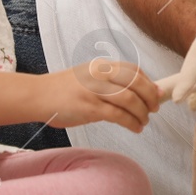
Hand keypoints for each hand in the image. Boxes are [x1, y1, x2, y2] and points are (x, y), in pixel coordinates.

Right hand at [41, 60, 161, 132]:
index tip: (157, 93)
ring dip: (142, 113)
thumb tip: (139, 93)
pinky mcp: (89, 108)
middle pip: (136, 83)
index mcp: (101, 66)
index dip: (149, 82)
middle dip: (150, 97)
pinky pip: (118, 115)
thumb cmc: (64, 90)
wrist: (38, 96)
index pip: (133, 70)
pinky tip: (135, 128)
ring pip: (129, 100)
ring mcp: (94, 90)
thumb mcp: (89, 77)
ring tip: (144, 122)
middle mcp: (100, 75)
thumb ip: (110, 82)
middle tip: (154, 109)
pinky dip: (131, 123)